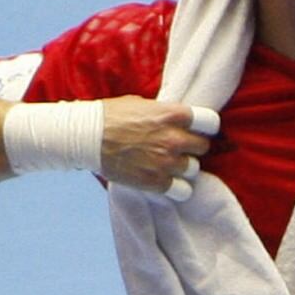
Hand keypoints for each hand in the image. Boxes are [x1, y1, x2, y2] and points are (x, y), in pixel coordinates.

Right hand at [102, 97, 218, 195]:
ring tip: (167, 163)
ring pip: (194, 169)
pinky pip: (184, 190)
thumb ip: (164, 113)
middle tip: (177, 147)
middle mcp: (174, 139)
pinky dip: (178, 188)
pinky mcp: (156, 182)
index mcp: (172, 115)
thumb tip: (178, 119)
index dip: (204, 127)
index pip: (211, 122)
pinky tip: (167, 181)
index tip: (197, 129)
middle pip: (203, 147)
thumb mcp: (141, 104)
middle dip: (192, 147)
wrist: (83, 137)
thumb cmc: (109, 116)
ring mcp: (166, 162)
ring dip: (183, 167)